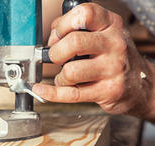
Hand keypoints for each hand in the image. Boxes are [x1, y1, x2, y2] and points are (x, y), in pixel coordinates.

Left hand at [33, 3, 154, 121]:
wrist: (138, 84)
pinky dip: (51, 93)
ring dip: (60, 77)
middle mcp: (114, 44)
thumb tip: (52, 36)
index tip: (57, 36)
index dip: (63, 25)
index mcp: (110, 25)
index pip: (83, 14)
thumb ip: (77, 29)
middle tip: (57, 58)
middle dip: (55, 52)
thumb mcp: (102, 34)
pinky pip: (71, 94)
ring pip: (71, 71)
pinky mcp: (108, 91)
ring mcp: (112, 69)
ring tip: (65, 77)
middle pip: (74, 43)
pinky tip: (43, 89)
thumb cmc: (112, 57)